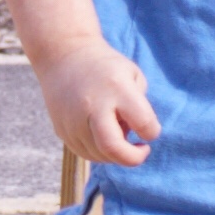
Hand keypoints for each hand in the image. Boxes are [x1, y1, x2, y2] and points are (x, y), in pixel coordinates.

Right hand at [33, 40, 160, 168]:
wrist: (63, 56)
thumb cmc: (106, 67)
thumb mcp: (132, 74)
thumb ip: (140, 107)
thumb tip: (135, 137)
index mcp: (117, 88)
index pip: (143, 123)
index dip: (152, 131)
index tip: (150, 128)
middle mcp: (92, 106)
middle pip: (113, 148)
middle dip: (133, 158)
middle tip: (141, 150)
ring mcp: (73, 121)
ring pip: (99, 156)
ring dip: (116, 153)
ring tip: (117, 131)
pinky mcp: (62, 131)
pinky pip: (86, 153)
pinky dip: (100, 151)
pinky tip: (103, 134)